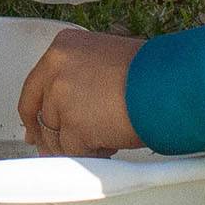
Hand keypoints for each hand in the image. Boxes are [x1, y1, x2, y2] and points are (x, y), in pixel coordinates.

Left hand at [18, 28, 145, 155]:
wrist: (170, 84)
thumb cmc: (150, 72)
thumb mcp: (106, 60)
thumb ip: (80, 78)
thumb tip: (70, 103)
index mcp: (62, 48)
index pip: (35, 85)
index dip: (34, 111)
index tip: (35, 126)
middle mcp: (56, 69)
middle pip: (39, 112)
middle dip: (46, 135)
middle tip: (53, 149)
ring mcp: (61, 98)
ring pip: (55, 137)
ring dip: (74, 146)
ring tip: (100, 143)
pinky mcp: (74, 126)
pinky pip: (73, 153)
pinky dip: (91, 156)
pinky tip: (108, 148)